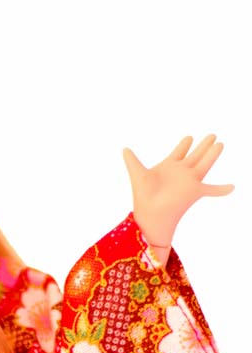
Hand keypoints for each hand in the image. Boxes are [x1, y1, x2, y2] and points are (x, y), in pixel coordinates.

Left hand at [123, 135, 233, 253]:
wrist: (150, 214)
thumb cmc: (143, 196)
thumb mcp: (137, 173)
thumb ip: (132, 160)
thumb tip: (124, 148)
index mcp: (169, 167)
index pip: (179, 152)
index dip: (184, 144)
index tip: (189, 137)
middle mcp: (181, 172)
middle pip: (196, 155)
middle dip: (203, 145)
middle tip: (212, 135)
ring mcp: (189, 181)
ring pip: (205, 163)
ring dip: (213, 154)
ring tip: (220, 144)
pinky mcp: (195, 190)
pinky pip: (212, 189)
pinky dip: (222, 189)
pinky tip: (232, 187)